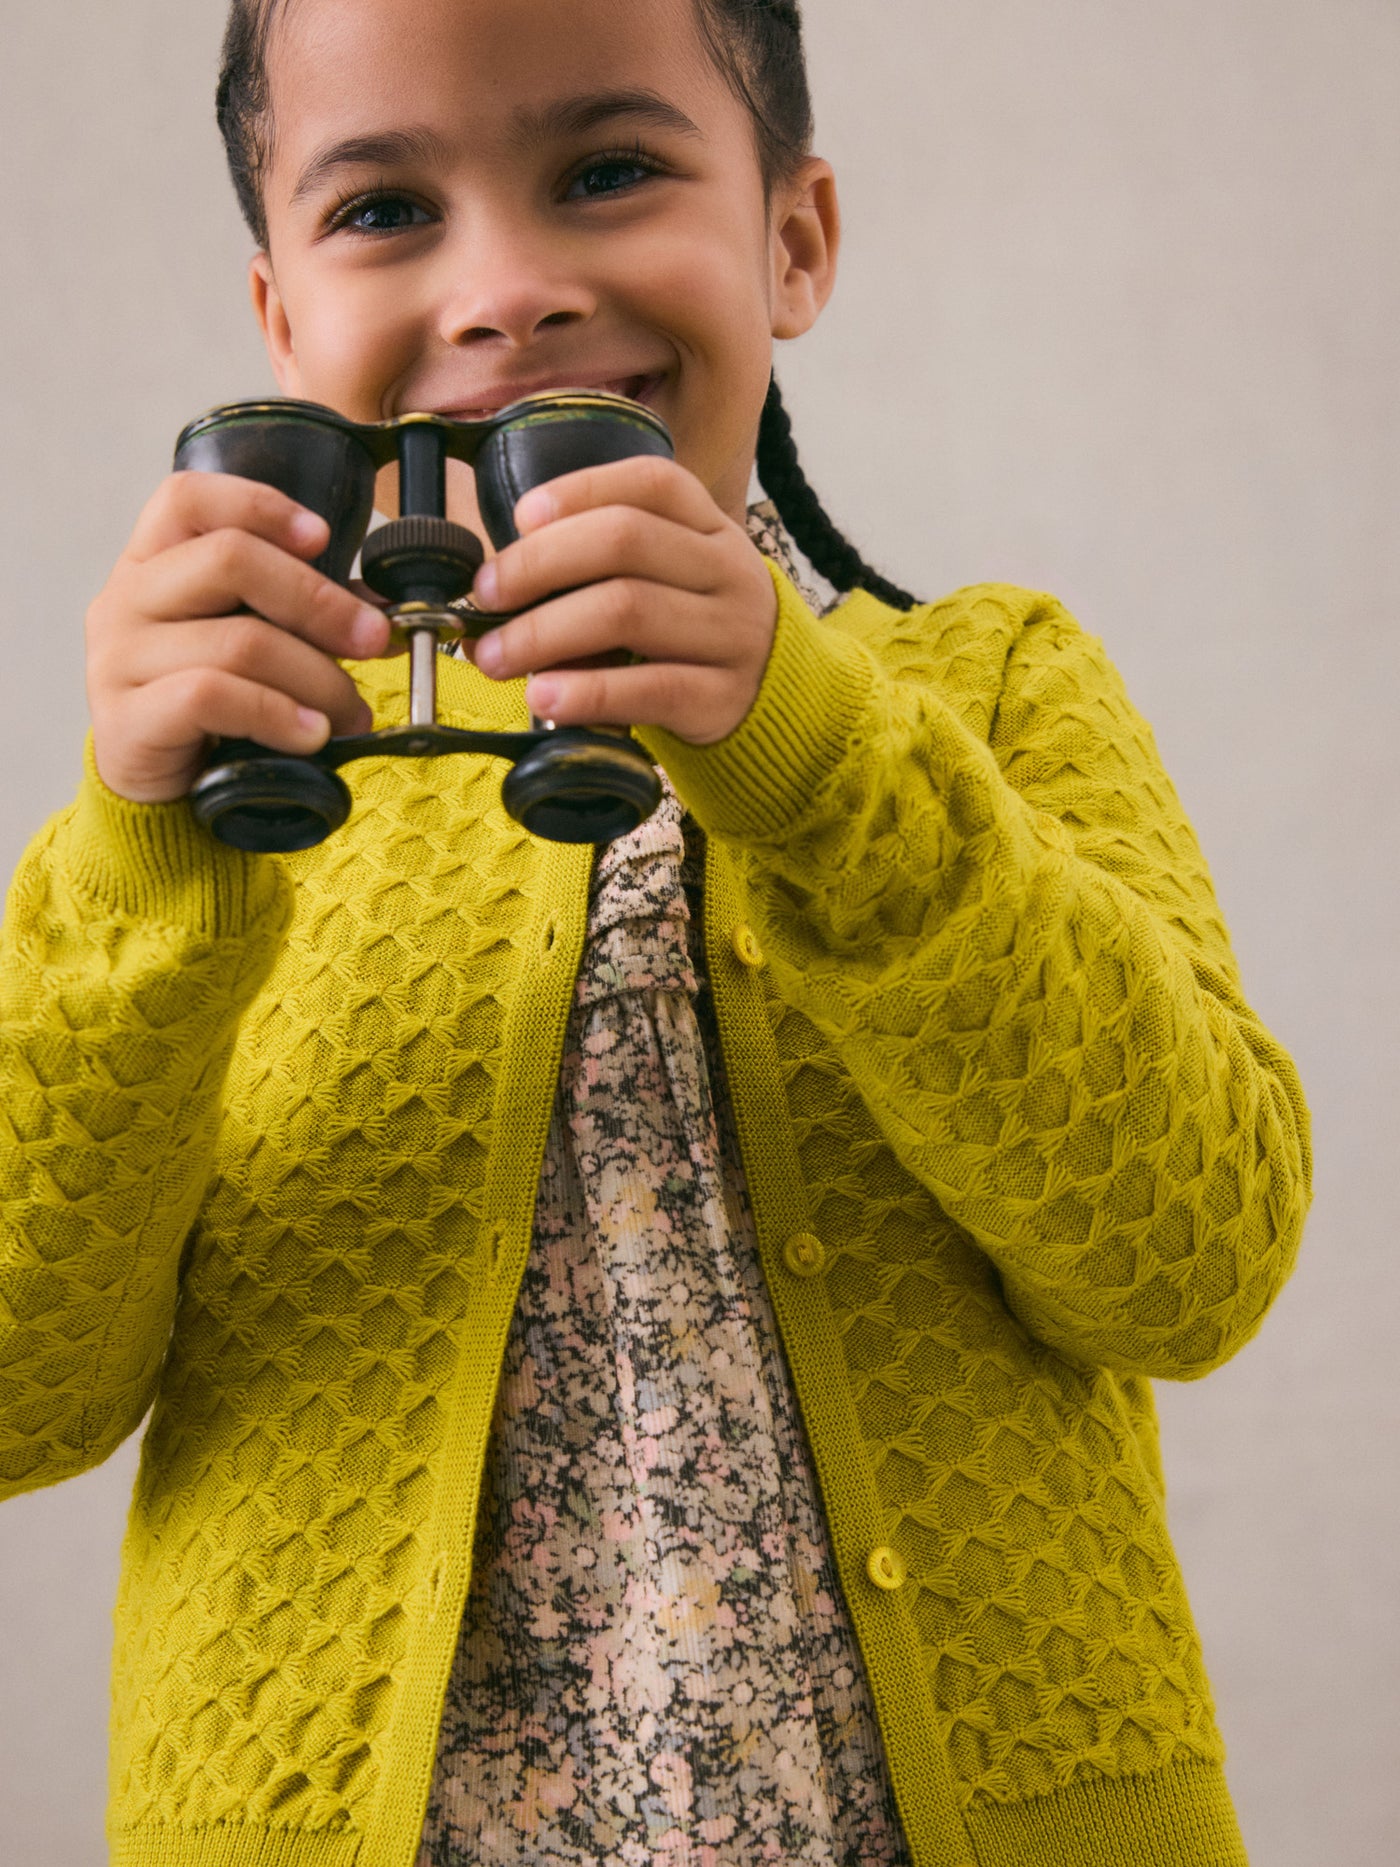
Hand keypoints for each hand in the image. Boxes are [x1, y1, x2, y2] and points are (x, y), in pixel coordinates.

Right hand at [86, 472, 391, 802]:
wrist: (160, 791)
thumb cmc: (210, 709)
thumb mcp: (249, 642)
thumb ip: (302, 615)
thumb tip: (383, 612)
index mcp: (151, 563)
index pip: (188, 499)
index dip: (260, 506)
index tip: (322, 538)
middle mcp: (126, 600)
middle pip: (229, 560)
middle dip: (319, 601)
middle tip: (372, 640)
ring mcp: (119, 659)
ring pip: (238, 640)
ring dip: (316, 677)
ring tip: (349, 712)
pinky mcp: (127, 719)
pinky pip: (213, 697)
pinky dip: (278, 715)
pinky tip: (310, 734)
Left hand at [468, 456, 778, 745]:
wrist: (779, 703)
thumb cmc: (695, 634)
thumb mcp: (672, 581)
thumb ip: (602, 569)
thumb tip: (495, 587)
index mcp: (711, 527)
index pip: (651, 483)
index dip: (580, 490)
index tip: (520, 517)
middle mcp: (728, 570)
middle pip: (625, 540)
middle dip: (538, 563)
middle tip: (486, 595)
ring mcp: (732, 634)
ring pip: (629, 611)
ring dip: (544, 632)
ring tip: (494, 657)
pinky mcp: (723, 697)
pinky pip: (650, 689)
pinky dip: (587, 692)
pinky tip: (545, 697)